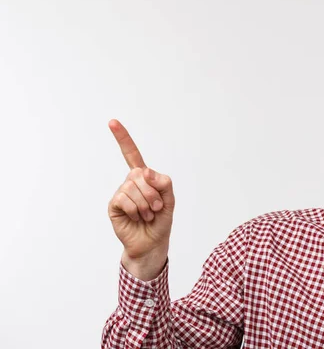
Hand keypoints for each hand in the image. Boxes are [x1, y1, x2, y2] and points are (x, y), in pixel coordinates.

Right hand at [107, 119, 174, 277]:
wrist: (152, 243)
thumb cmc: (161, 220)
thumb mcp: (170, 199)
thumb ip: (163, 182)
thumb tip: (144, 171)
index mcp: (144, 177)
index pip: (131, 154)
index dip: (123, 138)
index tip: (112, 122)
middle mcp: (130, 182)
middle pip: (139, 174)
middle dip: (152, 192)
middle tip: (156, 207)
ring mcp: (121, 193)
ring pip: (132, 187)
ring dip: (146, 204)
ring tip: (148, 214)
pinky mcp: (114, 205)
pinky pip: (124, 199)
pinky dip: (136, 209)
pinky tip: (137, 217)